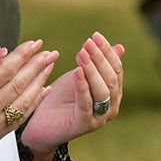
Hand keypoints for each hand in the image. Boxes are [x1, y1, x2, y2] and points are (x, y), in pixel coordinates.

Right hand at [0, 41, 58, 160]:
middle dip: (37, 66)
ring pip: (24, 102)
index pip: (5, 71)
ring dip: (40, 82)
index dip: (23, 56)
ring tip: (50, 66)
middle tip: (51, 52)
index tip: (35, 44)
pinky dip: (33, 103)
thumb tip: (3, 52)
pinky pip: (20, 118)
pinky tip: (43, 89)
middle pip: (19, 84)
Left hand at [21, 32, 124, 154]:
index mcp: (113, 93)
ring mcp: (100, 117)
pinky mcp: (85, 125)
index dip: (107, 51)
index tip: (95, 35)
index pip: (116, 69)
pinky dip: (83, 86)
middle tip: (87, 43)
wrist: (40, 124)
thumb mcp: (80, 75)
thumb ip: (98, 64)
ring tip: (81, 54)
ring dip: (92, 70)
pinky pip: (86, 103)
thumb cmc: (61, 98)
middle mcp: (111, 106)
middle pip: (111, 78)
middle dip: (100, 58)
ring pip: (102, 90)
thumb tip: (120, 47)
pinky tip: (77, 71)